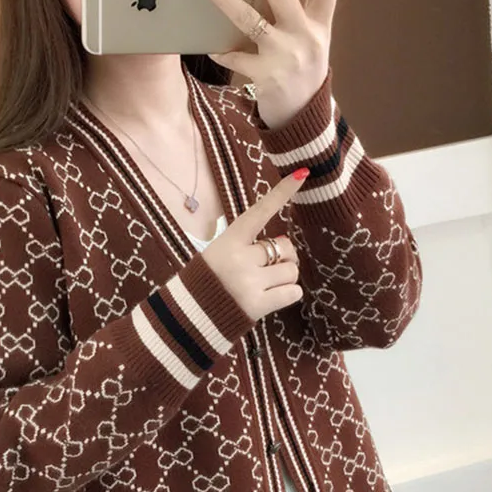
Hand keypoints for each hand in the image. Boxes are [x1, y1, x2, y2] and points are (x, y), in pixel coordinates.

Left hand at [187, 0, 338, 128]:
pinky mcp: (266, 78)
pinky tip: (210, 48)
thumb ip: (300, 9)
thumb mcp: (312, 38)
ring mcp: (286, 57)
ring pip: (249, 19)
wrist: (302, 118)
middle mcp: (306, 37)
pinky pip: (236, 58)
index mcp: (321, 23)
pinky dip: (221, 52)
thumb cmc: (301, 70)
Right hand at [202, 169, 308, 321]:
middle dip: (282, 257)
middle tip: (266, 268)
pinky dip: (288, 294)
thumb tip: (286, 246)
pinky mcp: (259, 306)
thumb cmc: (206, 282)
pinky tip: (270, 298)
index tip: (302, 174)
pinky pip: (294, 292)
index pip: (259, 212)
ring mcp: (250, 283)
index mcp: (228, 241)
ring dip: (285, 278)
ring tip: (265, 285)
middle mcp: (240, 259)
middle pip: (284, 248)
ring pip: (292, 271)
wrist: (189, 317)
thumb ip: (248, 247)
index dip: (281, 193)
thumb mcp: (218, 254)